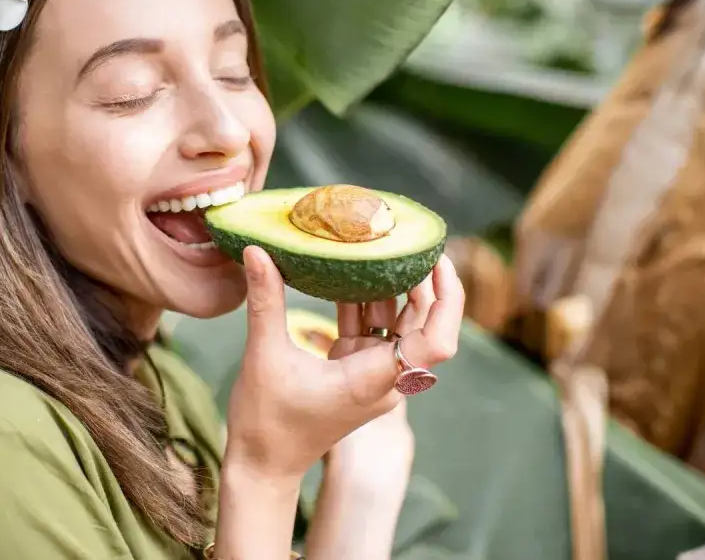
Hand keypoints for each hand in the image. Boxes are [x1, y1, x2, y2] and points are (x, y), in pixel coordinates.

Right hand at [223, 247, 463, 483]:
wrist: (262, 465)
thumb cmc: (267, 422)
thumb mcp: (264, 355)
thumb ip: (265, 300)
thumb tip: (257, 251)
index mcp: (374, 380)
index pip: (435, 342)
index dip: (447, 300)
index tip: (438, 260)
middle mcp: (383, 379)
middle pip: (423, 326)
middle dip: (423, 283)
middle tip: (410, 240)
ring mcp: (370, 375)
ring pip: (398, 326)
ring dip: (393, 288)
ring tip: (383, 245)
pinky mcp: (353, 372)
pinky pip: (371, 330)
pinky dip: (364, 301)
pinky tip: (353, 270)